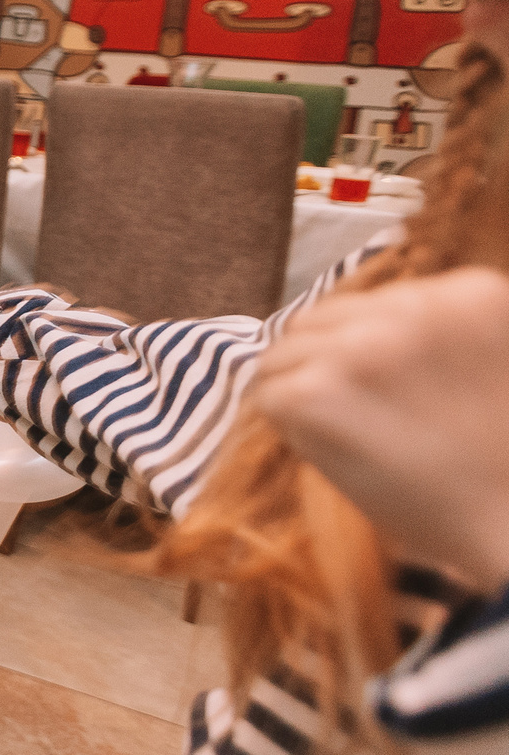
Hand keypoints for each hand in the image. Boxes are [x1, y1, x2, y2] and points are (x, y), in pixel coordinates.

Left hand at [248, 267, 508, 590]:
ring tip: (356, 438)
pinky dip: (288, 428)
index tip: (395, 394)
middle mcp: (413, 304)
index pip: (375, 303)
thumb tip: (356, 328)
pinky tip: (337, 454)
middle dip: (326, 365)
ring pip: (285, 353)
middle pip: (322, 319)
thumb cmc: (502, 464)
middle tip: (361, 419)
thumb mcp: (490, 364)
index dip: (370, 353)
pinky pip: (268, 395)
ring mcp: (360, 346)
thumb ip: (436, 334)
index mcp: (470, 291)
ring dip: (302, 393)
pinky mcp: (317, 390)